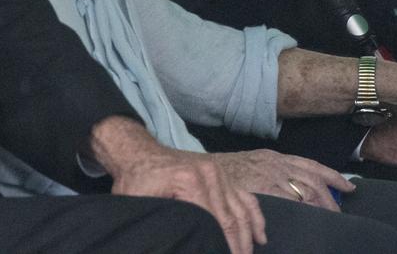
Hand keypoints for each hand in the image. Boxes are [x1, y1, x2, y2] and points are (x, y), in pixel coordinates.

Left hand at [91, 116, 264, 253]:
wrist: (138, 152)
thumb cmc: (135, 180)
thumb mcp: (138, 202)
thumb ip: (157, 221)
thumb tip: (172, 241)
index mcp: (191, 182)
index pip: (214, 222)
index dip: (220, 244)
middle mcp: (210, 175)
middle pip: (231, 218)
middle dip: (238, 245)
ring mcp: (219, 172)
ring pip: (242, 208)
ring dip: (249, 235)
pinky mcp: (222, 173)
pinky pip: (245, 196)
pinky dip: (255, 216)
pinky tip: (260, 235)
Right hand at [213, 149, 353, 211]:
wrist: (203, 172)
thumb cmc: (224, 173)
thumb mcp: (250, 166)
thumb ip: (269, 173)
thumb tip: (287, 186)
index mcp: (274, 157)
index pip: (310, 164)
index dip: (331, 175)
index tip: (347, 186)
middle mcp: (276, 163)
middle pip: (312, 177)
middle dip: (330, 194)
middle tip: (340, 210)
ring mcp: (270, 175)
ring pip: (306, 188)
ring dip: (320, 204)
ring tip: (330, 217)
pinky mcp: (263, 187)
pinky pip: (290, 198)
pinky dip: (302, 208)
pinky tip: (310, 217)